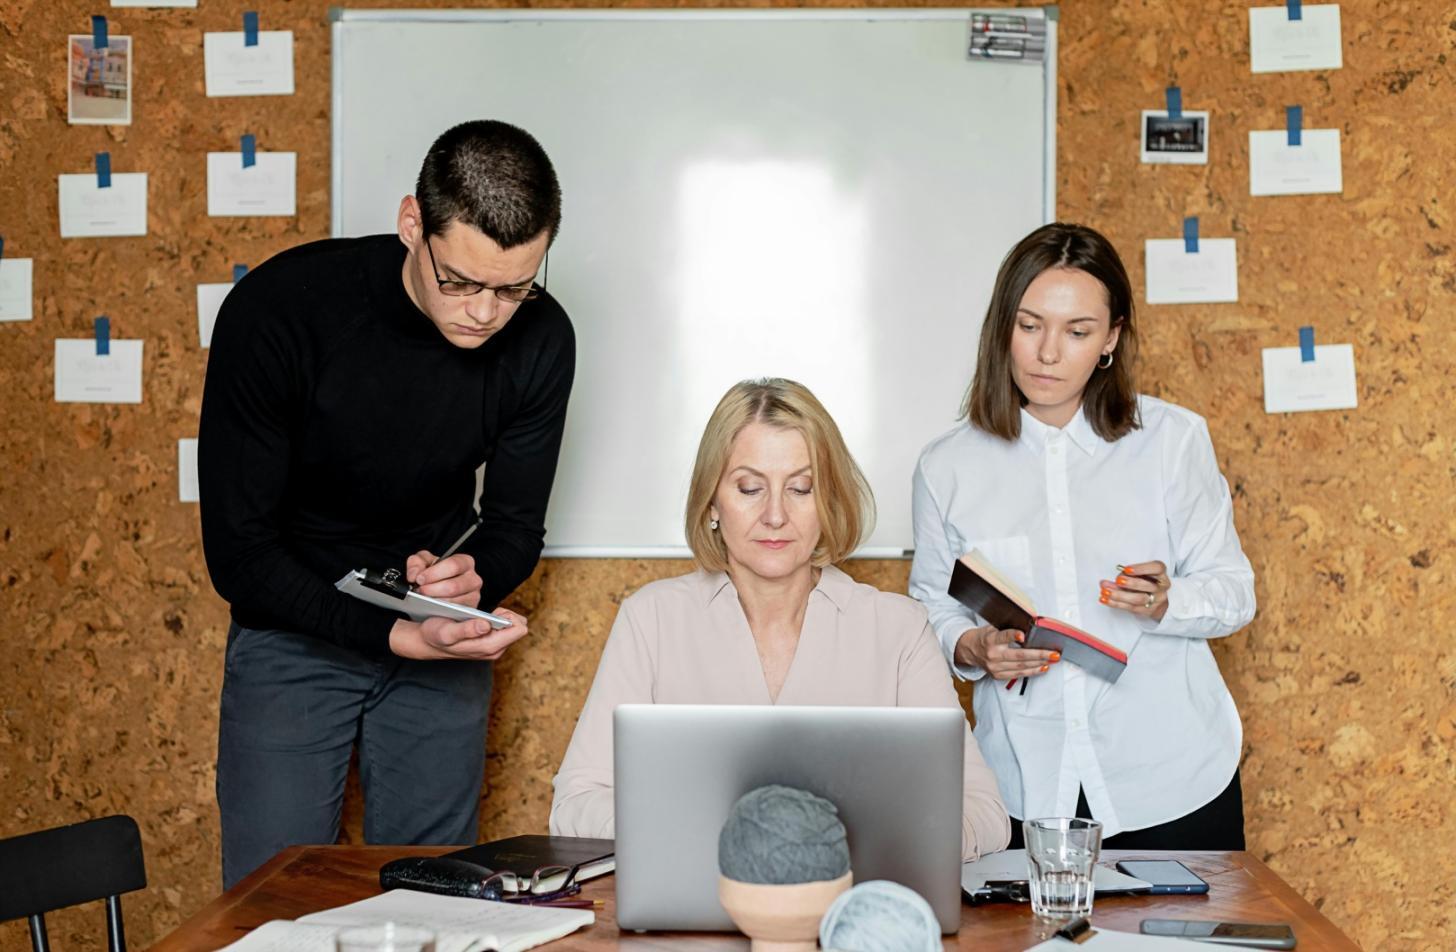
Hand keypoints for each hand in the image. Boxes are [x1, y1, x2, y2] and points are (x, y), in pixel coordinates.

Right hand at [389, 608, 528, 660]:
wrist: (429, 642)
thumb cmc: (436, 635)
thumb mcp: (446, 632)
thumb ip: (466, 629)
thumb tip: (486, 625)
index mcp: (489, 647)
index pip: (519, 630)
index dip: (509, 617)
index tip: (492, 613)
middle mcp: (495, 649)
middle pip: (519, 627)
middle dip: (506, 616)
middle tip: (486, 614)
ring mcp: (494, 647)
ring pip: (513, 628)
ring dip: (500, 618)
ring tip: (480, 617)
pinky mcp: (491, 643)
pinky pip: (505, 628)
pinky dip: (495, 620)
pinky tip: (479, 619)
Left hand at [406, 549, 481, 607]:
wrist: (436, 591)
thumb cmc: (433, 575)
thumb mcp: (422, 563)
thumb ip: (416, 563)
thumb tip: (415, 574)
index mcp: (464, 562)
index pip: (453, 565)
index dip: (434, 573)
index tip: (420, 579)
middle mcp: (473, 579)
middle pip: (453, 586)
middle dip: (432, 590)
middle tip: (419, 591)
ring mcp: (473, 596)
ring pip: (452, 602)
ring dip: (434, 602)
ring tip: (423, 599)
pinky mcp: (469, 611)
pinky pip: (453, 613)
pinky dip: (439, 611)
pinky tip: (430, 607)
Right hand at [953, 624, 1058, 680]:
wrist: (970, 650)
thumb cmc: (985, 637)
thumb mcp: (993, 628)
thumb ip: (1008, 629)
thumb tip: (1031, 627)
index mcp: (990, 640)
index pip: (1003, 637)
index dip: (1012, 636)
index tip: (1022, 635)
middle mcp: (993, 655)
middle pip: (1018, 656)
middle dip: (1038, 655)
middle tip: (1053, 653)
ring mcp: (995, 667)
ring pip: (1021, 667)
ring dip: (1039, 663)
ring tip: (1052, 660)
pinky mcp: (998, 675)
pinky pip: (1018, 675)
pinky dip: (1032, 671)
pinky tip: (1042, 667)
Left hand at [1099, 560, 1170, 621]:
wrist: (1157, 602)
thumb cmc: (1146, 582)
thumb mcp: (1142, 574)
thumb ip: (1128, 575)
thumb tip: (1110, 580)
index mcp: (1161, 575)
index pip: (1157, 568)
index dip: (1142, 568)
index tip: (1127, 569)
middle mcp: (1161, 588)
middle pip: (1147, 586)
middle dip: (1130, 583)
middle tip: (1117, 580)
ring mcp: (1155, 601)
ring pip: (1138, 599)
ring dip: (1119, 595)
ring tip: (1105, 591)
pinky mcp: (1146, 611)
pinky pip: (1129, 607)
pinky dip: (1115, 603)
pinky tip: (1104, 599)